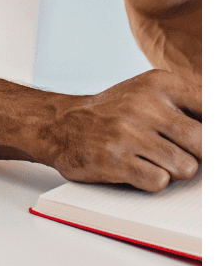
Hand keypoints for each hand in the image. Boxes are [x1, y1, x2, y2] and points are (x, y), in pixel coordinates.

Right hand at [41, 69, 200, 190]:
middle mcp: (143, 104)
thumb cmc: (113, 113)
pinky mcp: (115, 159)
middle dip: (196, 154)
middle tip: (178, 152)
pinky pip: (160, 182)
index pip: (208, 107)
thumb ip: (188, 106)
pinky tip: (137, 168)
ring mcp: (128, 132)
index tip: (197, 141)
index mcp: (158, 83)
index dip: (207, 134)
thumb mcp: (148, 93)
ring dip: (174, 170)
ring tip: (153, 159)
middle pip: (203, 143)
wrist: (59, 124)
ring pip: (186, 167)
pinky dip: (152, 180)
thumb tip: (211, 138)